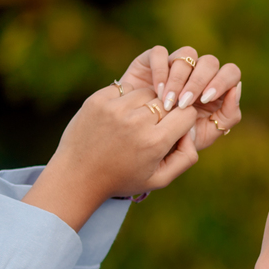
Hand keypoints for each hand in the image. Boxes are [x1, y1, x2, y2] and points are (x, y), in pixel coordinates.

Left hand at [23, 83, 198, 230]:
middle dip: (165, 113)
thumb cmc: (122, 179)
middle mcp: (136, 122)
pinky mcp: (98, 99)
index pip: (186, 114)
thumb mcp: (159, 179)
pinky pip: (125, 89)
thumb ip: (185, 158)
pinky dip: (126, 99)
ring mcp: (115, 108)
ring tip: (135, 123)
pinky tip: (119, 117)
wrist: (77, 176)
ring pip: (147, 92)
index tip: (173, 131)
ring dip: (146, 103)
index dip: (183, 122)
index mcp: (154, 142)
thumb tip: (191, 132)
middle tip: (152, 129)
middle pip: (168, 101)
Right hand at [119, 45, 242, 150]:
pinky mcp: (153, 61)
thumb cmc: (180, 138)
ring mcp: (177, 64)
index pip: (231, 72)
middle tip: (184, 104)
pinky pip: (160, 53)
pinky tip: (157, 92)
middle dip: (198, 83)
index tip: (204, 100)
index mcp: (216, 87)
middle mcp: (199, 72)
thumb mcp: (207, 134)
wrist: (145, 141)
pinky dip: (160, 70)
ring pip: (187, 54)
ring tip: (168, 103)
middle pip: (210, 62)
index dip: (221, 82)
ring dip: (178, 79)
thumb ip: (228, 116)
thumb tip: (235, 90)